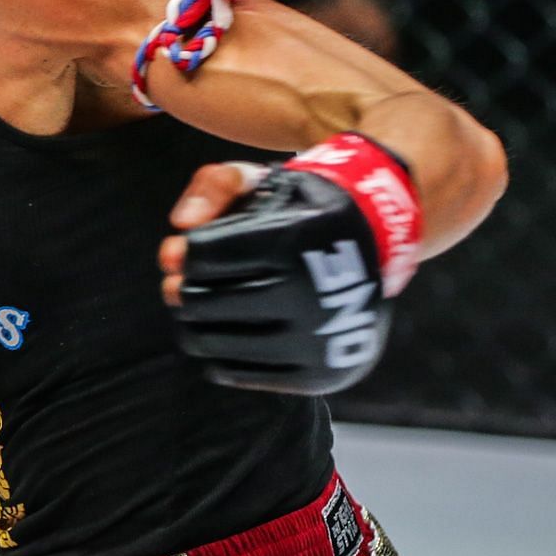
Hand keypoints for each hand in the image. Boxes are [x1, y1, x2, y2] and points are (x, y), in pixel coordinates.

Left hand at [162, 134, 421, 393]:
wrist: (376, 247)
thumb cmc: (302, 209)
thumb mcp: (264, 179)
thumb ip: (213, 187)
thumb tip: (179, 227)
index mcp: (295, 240)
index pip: (204, 255)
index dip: (188, 251)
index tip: (193, 248)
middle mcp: (311, 295)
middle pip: (203, 301)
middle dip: (185, 289)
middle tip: (185, 283)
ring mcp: (316, 342)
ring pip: (213, 341)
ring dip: (195, 323)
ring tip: (203, 307)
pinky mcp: (316, 376)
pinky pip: (237, 373)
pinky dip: (218, 354)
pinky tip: (225, 334)